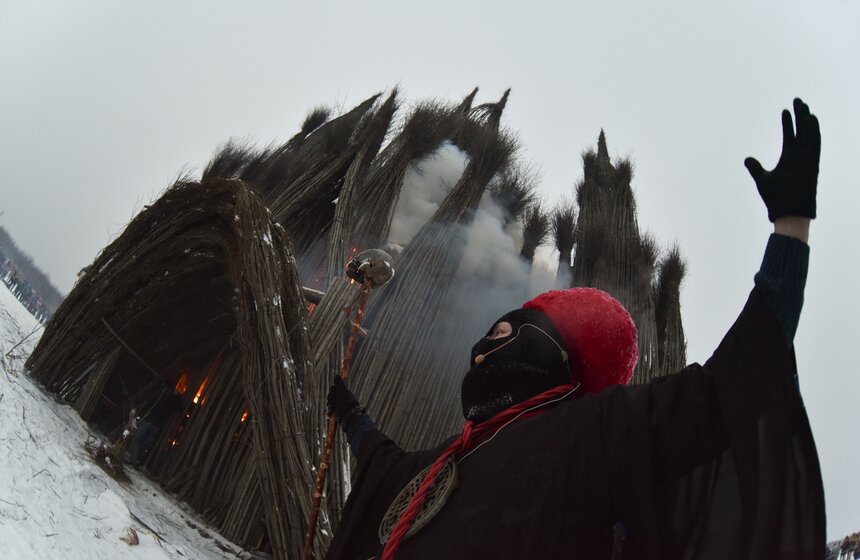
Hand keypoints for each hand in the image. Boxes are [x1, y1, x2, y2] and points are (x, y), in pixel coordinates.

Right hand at [326, 376, 360, 421]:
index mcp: (344, 394)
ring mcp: (339, 408)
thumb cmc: (346, 402)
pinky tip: (332, 414)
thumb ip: (339, 383)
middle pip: (330, 398)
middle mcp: (341, 401)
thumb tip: (336, 375)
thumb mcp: (342, 391)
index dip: (332, 390)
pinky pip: (329, 413)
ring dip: (329, 406)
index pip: (334, 390)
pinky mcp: (336, 416)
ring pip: (329, 405)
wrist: (349, 416)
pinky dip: (330, 413)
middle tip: (333, 401)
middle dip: (330, 399)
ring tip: (333, 408)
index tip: (333, 390)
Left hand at [744, 98, 820, 221]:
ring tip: (802, 104)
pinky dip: (814, 131)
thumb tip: (746, 159)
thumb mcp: (762, 180)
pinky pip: (815, 144)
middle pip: (801, 130)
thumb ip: (755, 168)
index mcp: (789, 158)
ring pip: (809, 134)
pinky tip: (811, 118)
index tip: (784, 110)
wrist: (788, 213)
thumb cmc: (776, 199)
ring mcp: (807, 159)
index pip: (790, 136)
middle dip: (799, 115)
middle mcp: (800, 156)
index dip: (788, 122)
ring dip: (806, 119)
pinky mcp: (812, 163)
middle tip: (796, 100)